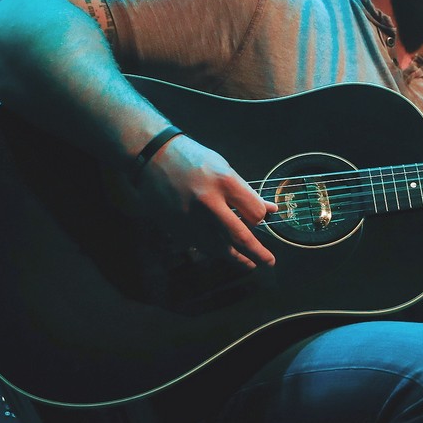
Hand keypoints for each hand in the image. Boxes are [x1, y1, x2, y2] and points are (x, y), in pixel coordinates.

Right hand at [139, 135, 277, 268]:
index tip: (259, 218)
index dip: (261, 218)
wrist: (151, 158)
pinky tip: (223, 253)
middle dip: (258, 253)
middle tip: (269, 262)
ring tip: (249, 264)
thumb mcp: (224, 167)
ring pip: (219, 248)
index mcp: (224, 182)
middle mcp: (208, 203)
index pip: (255, 212)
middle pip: (239, 237)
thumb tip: (272, 209)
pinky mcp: (176, 227)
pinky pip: (200, 246)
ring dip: (237, 258)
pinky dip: (214, 251)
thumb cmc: (192, 159)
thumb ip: (247, 192)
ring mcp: (190, 218)